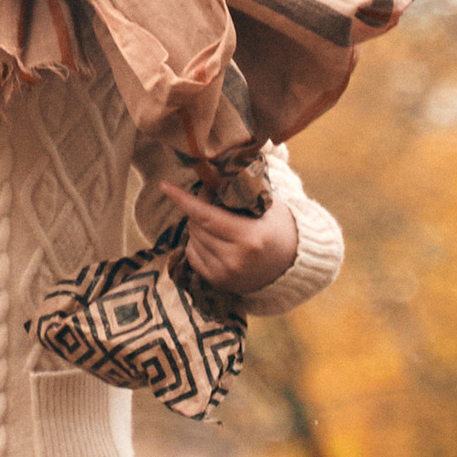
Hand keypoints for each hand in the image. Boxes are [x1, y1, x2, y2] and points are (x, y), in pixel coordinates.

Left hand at [159, 182, 301, 298]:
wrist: (292, 262)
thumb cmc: (278, 226)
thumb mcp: (264, 203)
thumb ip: (237, 190)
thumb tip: (206, 172)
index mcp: (250, 238)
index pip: (207, 216)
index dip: (184, 200)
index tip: (164, 186)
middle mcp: (236, 260)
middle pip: (197, 227)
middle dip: (197, 209)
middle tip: (211, 197)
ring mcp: (226, 275)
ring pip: (192, 241)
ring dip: (198, 227)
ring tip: (219, 221)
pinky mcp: (219, 283)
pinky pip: (193, 256)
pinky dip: (198, 243)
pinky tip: (215, 239)